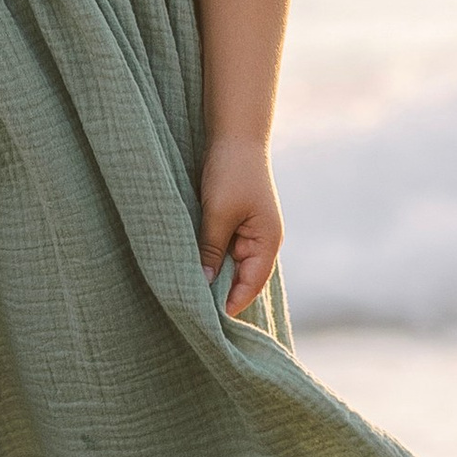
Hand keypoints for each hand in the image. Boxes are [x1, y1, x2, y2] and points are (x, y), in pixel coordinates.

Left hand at [198, 137, 283, 316]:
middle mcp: (262, 241)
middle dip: (220, 292)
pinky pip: (223, 247)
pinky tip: (191, 263)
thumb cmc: (230, 172)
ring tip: (189, 291)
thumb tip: (203, 283)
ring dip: (212, 273)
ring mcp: (250, 231)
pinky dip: (210, 256)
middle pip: (241, 278)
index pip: (250, 285)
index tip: (209, 322)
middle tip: (193, 311)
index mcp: (267, 243)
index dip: (231, 303)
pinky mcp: (235, 219)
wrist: (234, 134)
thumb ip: (211, 248)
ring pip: (230, 263)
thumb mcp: (218, 212)